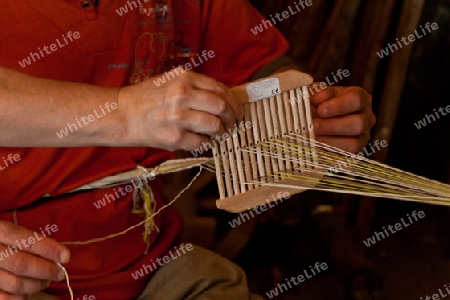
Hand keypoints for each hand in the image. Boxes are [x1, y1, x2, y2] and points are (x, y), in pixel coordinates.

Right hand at [0, 221, 69, 297]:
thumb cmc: (3, 241)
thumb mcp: (13, 233)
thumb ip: (31, 241)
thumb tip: (58, 254)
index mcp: (1, 232)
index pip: (28, 241)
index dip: (49, 249)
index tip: (66, 256)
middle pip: (21, 264)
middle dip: (46, 270)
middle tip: (60, 274)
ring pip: (15, 283)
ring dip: (36, 285)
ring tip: (46, 282)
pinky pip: (5, 298)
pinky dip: (22, 297)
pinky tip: (30, 292)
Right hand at [118, 68, 243, 150]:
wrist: (122, 114)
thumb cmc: (147, 98)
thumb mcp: (171, 81)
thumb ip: (196, 86)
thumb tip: (223, 99)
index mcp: (185, 78)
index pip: (220, 89)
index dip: (234, 102)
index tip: (238, 110)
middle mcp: (183, 95)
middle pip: (221, 107)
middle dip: (232, 118)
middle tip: (233, 124)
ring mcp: (179, 117)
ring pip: (215, 126)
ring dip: (222, 132)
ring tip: (220, 134)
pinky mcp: (175, 138)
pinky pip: (202, 143)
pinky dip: (207, 144)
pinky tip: (204, 142)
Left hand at [310, 85, 375, 152]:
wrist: (315, 119)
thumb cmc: (317, 103)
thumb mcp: (317, 93)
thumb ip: (317, 93)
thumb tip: (318, 99)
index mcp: (359, 98)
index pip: (356, 100)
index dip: (339, 106)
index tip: (321, 110)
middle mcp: (367, 117)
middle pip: (358, 124)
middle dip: (332, 126)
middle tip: (313, 126)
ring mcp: (363, 137)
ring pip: (354, 144)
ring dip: (329, 142)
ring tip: (310, 138)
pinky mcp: (354, 153)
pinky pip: (344, 157)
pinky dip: (327, 153)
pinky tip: (312, 148)